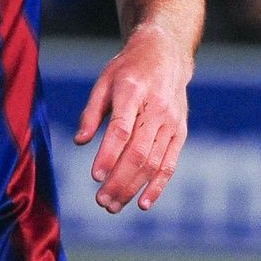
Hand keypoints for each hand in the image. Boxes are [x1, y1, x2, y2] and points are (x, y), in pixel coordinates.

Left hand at [73, 23, 190, 212]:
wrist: (166, 54)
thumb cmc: (128, 69)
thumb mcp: (104, 81)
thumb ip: (91, 112)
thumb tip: (80, 142)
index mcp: (133, 92)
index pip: (121, 129)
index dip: (109, 155)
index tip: (95, 176)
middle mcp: (156, 108)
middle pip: (138, 152)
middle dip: (119, 180)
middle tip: (101, 201)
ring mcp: (171, 122)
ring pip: (153, 162)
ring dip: (133, 188)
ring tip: (113, 205)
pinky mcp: (180, 132)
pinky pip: (170, 163)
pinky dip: (158, 185)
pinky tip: (143, 202)